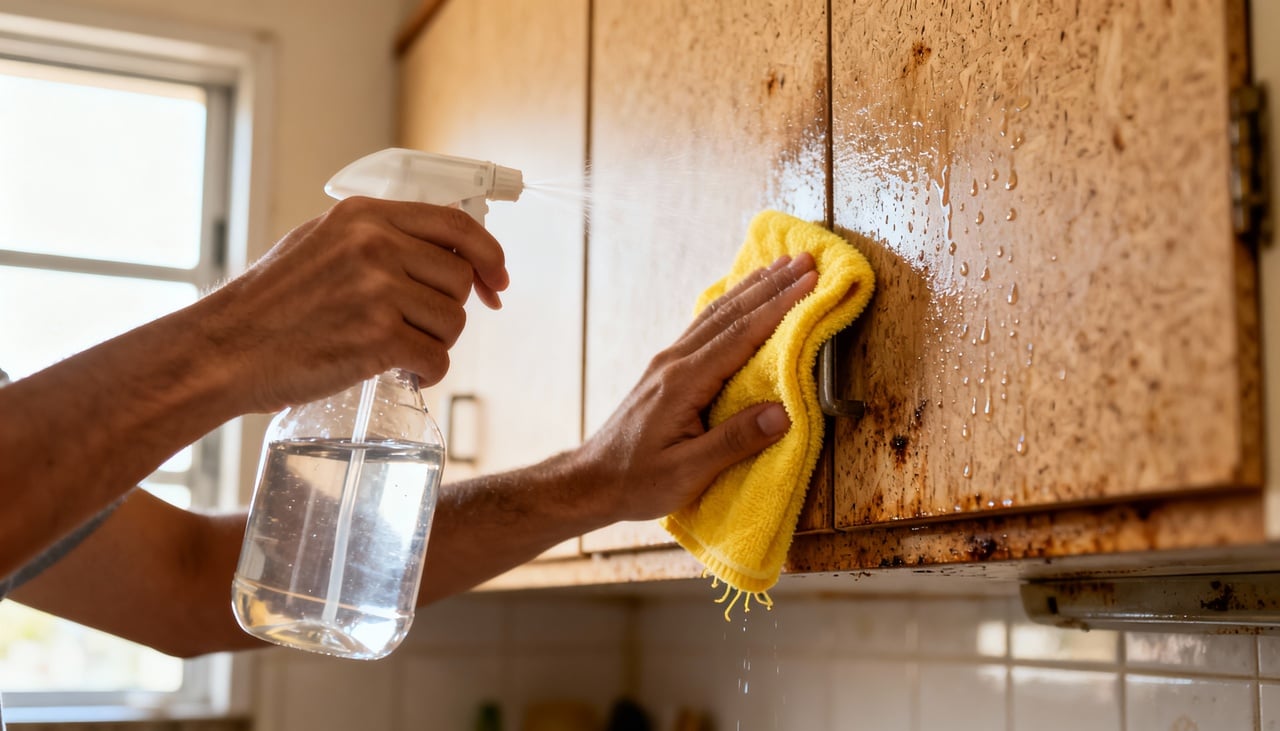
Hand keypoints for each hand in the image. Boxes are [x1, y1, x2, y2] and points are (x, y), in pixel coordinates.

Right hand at [201, 197, 508, 411]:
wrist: (224, 350)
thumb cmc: (270, 304)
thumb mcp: (321, 243)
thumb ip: (378, 237)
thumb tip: (444, 248)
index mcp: (363, 215)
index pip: (456, 224)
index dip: (488, 256)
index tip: (497, 282)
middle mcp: (374, 244)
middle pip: (459, 280)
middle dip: (447, 311)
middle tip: (415, 328)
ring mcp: (376, 290)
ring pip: (453, 322)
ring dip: (434, 343)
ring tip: (395, 349)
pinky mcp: (377, 337)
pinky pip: (436, 359)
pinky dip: (426, 373)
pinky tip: (400, 372)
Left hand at [572, 253, 818, 521]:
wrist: (593, 481)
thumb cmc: (638, 481)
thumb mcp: (688, 471)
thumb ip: (735, 441)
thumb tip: (782, 413)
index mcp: (683, 382)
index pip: (740, 334)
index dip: (778, 306)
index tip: (810, 282)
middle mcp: (675, 362)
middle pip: (730, 313)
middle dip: (772, 285)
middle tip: (806, 260)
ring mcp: (668, 363)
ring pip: (716, 314)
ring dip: (752, 289)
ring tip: (781, 267)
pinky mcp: (667, 371)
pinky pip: (704, 327)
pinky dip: (731, 305)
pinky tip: (741, 298)